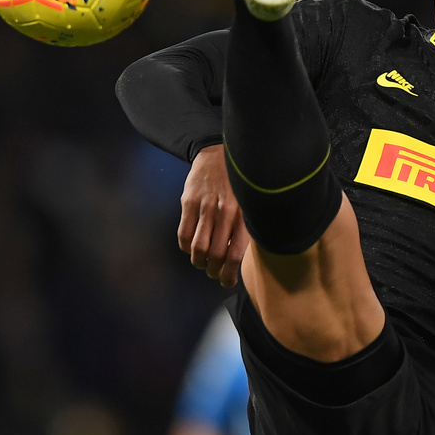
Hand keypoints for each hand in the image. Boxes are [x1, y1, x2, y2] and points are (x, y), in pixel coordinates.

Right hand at [178, 145, 249, 286]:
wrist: (218, 152)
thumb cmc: (238, 183)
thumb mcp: (250, 203)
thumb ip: (246, 227)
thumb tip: (241, 258)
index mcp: (244, 215)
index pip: (235, 254)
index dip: (229, 274)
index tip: (227, 282)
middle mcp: (225, 212)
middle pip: (215, 255)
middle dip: (213, 271)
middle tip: (214, 273)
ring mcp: (205, 207)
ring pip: (198, 248)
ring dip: (199, 262)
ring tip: (203, 264)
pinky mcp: (189, 202)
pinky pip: (184, 234)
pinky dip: (186, 248)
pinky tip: (192, 248)